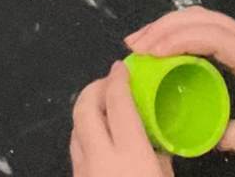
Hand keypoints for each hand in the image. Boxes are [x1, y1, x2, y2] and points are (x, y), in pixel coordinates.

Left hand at [71, 62, 172, 176]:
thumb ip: (159, 156)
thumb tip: (157, 138)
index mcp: (131, 154)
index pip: (118, 103)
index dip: (117, 80)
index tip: (121, 67)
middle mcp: (100, 156)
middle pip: (85, 107)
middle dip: (95, 88)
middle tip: (110, 84)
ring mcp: (83, 169)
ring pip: (75, 126)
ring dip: (87, 110)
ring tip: (105, 108)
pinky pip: (75, 147)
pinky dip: (84, 134)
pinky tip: (99, 137)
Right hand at [125, 8, 234, 151]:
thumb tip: (212, 138)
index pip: (211, 35)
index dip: (178, 38)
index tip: (152, 52)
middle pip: (201, 18)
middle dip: (164, 27)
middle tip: (136, 45)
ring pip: (201, 18)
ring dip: (168, 25)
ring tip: (142, 42)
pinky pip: (206, 28)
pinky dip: (180, 31)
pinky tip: (164, 46)